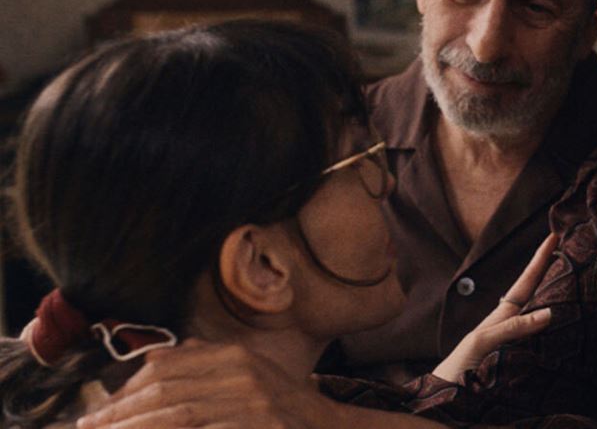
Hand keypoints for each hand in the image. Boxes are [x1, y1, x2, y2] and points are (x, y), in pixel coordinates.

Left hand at [77, 340, 333, 428]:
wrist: (328, 425)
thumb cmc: (282, 402)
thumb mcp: (249, 371)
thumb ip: (206, 359)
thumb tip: (151, 361)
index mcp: (235, 354)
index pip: (166, 366)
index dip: (126, 389)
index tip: (100, 410)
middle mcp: (242, 372)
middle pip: (166, 390)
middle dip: (121, 412)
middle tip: (90, 427)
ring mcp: (252, 401)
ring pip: (178, 415)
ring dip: (137, 428)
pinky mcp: (259, 425)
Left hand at [432, 233, 558, 382]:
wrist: (449, 396)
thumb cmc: (460, 367)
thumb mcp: (482, 341)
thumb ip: (513, 327)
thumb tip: (549, 312)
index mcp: (502, 314)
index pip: (525, 281)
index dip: (539, 259)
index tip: (553, 236)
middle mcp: (514, 324)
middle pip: (538, 292)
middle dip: (553, 270)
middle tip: (572, 249)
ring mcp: (520, 341)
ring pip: (544, 313)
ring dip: (560, 295)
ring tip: (577, 277)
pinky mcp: (525, 359)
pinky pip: (547, 338)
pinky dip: (560, 326)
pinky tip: (572, 322)